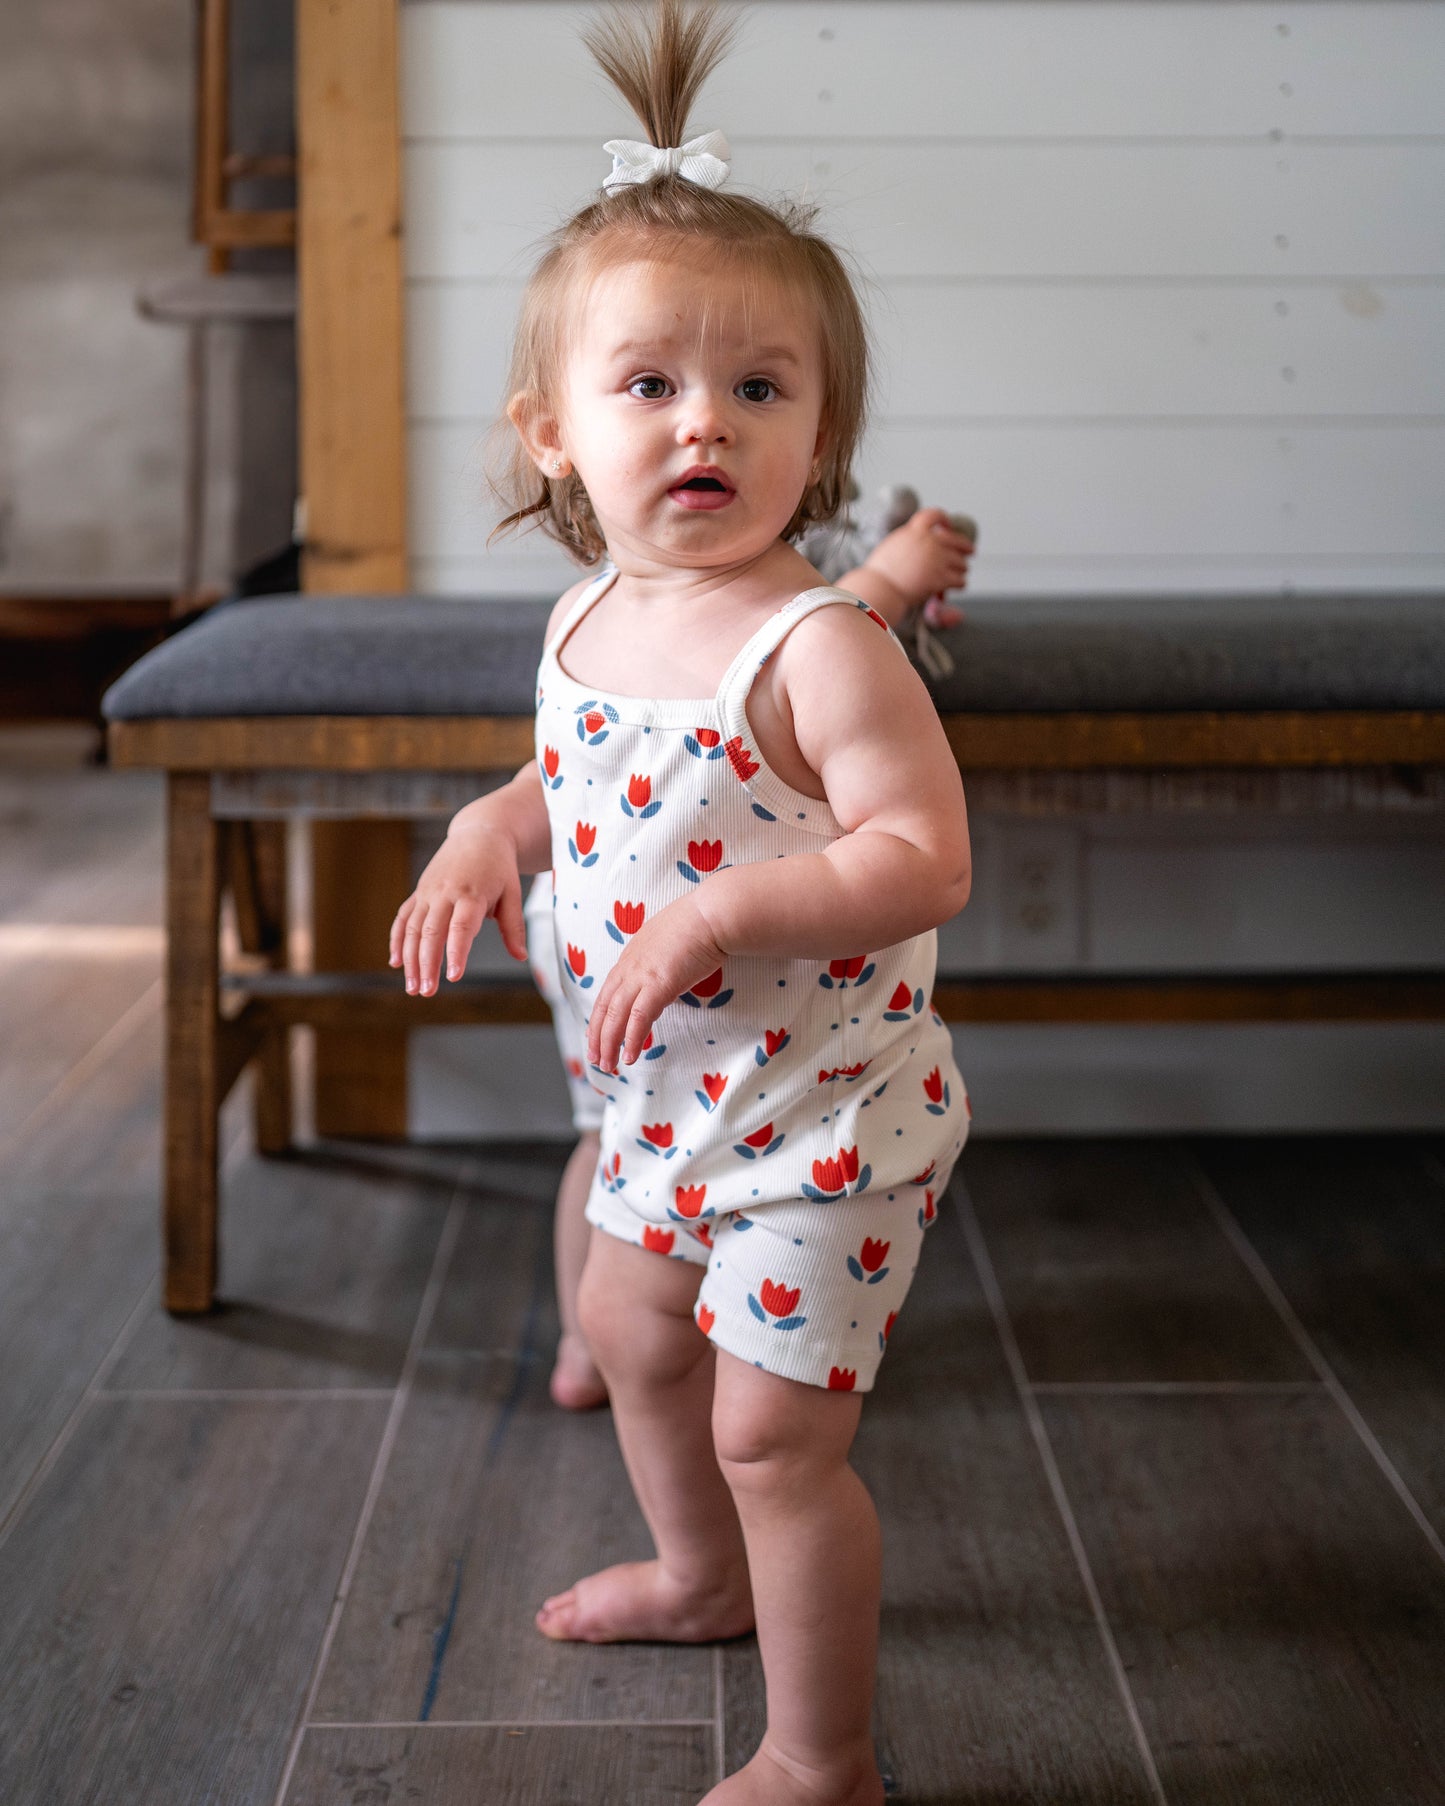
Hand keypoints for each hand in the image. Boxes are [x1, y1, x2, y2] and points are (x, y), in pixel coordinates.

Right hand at [388, 820, 527, 996]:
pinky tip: (396, 962)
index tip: (453, 977)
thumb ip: (513, 926)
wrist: (478, 833)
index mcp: (472, 893)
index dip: (455, 953)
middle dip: (427, 964)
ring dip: (410, 959)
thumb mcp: (512, 892)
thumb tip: (520, 956)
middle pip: (432, 932)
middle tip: (427, 992)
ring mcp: (428, 892)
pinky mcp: (419, 892)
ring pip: (413, 928)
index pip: (461, 927)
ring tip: (413, 987)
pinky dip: (397, 940)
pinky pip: (403, 917)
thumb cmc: (498, 866)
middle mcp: (445, 892)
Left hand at [585, 894, 725, 1072]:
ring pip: (616, 1015)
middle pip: (605, 1006)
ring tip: (609, 1065)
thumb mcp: (671, 941)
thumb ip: (661, 957)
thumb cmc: (702, 923)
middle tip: (595, 1058)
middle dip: (597, 1035)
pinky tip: (630, 1056)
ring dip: (609, 1043)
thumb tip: (667, 970)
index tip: (596, 1034)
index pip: (608, 991)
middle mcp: (630, 965)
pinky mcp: (658, 985)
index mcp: (632, 955)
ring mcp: (642, 975)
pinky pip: (639, 1018)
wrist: (714, 914)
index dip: (600, 1015)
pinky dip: (632, 1039)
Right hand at [864, 507, 972, 613]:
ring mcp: (937, 560)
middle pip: (956, 540)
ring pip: (961, 562)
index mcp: (915, 530)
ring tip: (960, 573)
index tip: (948, 526)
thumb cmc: (880, 572)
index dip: (944, 519)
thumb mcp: (893, 544)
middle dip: (965, 546)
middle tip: (971, 551)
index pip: (935, 515)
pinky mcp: (941, 578)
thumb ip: (909, 539)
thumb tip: (920, 540)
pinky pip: (960, 580)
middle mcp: (929, 542)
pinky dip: (960, 583)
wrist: (879, 588)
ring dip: (961, 568)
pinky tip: (958, 585)